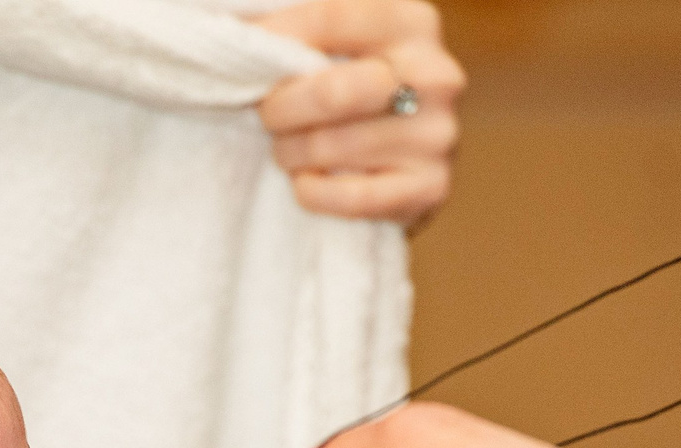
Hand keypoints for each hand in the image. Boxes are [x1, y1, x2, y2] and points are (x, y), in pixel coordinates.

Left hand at [251, 0, 463, 225]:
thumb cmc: (356, 92)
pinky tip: (308, 182)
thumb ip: (308, 29)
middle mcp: (436, 74)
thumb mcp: (343, 44)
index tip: (242, 51)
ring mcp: (438, 134)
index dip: (275, 36)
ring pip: (331, 148)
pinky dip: (313, 192)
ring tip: (288, 150)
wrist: (406, 162)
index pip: (330, 17)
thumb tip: (244, 25)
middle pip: (332, 93)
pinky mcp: (431, 188)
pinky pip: (350, 198)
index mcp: (413, 22)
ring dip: (290, 154)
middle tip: (267, 116)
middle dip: (281, 109)